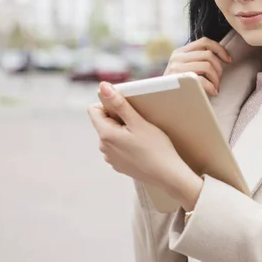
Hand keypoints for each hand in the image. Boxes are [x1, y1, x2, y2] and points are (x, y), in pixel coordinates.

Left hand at [88, 82, 202, 210]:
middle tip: (138, 124)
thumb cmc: (156, 148)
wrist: (168, 175)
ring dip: (122, 131)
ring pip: (111, 135)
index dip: (109, 105)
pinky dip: (126, 143)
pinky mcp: (118, 165)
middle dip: (118, 118)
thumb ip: (119, 104)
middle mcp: (103, 148)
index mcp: (105, 135)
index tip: (126, 110)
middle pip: (103, 122)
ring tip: (142, 137)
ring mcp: (110, 158)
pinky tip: (141, 148)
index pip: (94, 110)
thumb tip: (102, 86)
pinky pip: (117, 147)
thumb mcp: (138, 122)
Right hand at [164, 37, 231, 95]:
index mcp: (180, 52)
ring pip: (208, 66)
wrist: (160, 101)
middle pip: (208, 55)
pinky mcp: (178, 80)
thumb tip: (220, 56)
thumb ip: (196, 60)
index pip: (204, 42)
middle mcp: (177, 57)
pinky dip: (212, 87)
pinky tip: (213, 92)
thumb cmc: (178, 88)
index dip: (219, 49)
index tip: (229, 60)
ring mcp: (176, 68)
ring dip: (216, 78)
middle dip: (219, 69)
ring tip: (216, 87)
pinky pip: (202, 80)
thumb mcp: (184, 69)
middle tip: (219, 81)